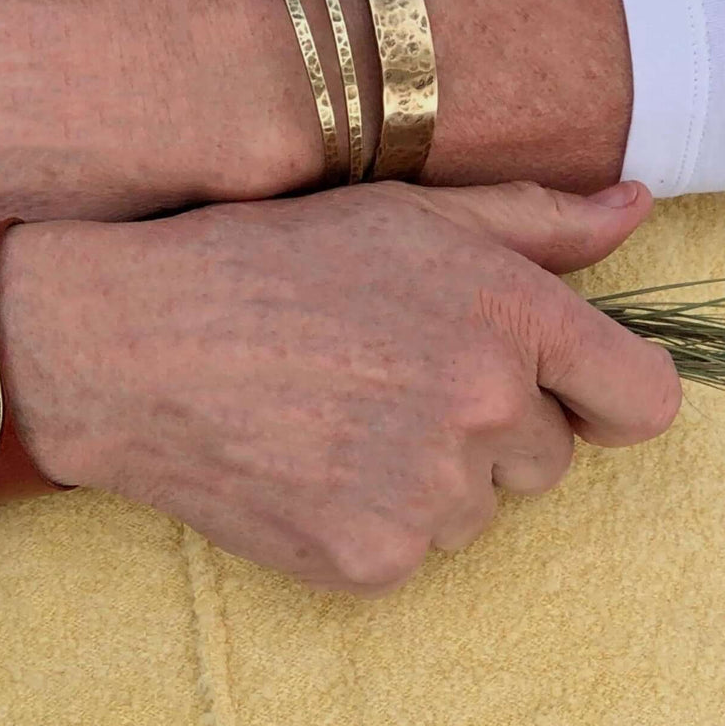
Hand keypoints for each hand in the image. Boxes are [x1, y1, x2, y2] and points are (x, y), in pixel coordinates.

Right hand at [0, 179, 680, 597]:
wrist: (130, 340)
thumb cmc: (261, 258)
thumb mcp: (399, 214)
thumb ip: (532, 220)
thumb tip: (632, 212)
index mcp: (505, 313)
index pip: (642, 399)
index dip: (601, 390)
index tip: (556, 384)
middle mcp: (484, 408)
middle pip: (551, 456)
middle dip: (490, 422)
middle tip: (389, 373)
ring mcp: (429, 494)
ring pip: (480, 507)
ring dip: (432, 472)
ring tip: (337, 411)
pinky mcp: (374, 560)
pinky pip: (416, 549)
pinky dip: (376, 515)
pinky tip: (309, 458)